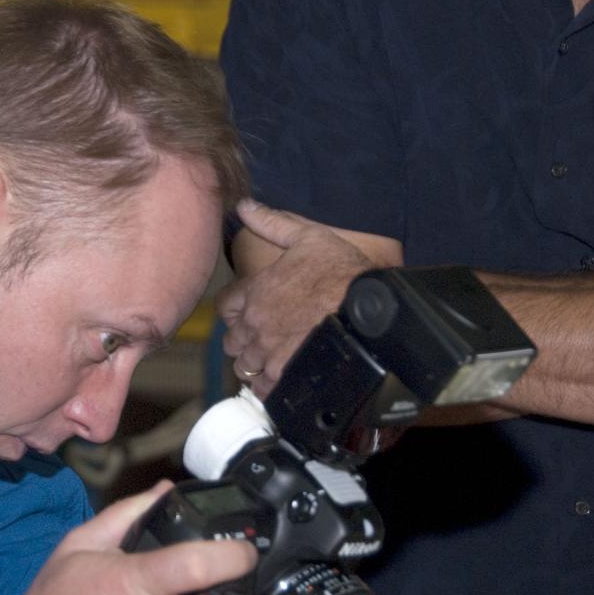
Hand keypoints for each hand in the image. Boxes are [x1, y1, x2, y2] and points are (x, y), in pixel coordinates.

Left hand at [217, 200, 377, 395]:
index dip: (235, 309)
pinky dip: (268, 386)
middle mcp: (255, 325)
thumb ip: (272, 223)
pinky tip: (282, 378)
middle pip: (231, 340)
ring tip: (274, 357)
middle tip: (263, 336)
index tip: (248, 311)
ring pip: (244, 365)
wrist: (369, 310)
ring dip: (255, 362)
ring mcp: (267, 353)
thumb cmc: (342, 273)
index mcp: (255, 292)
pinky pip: (262, 388)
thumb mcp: (308, 238)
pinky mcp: (284, 376)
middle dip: (244, 339)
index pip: (224, 306)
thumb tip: (245, 206)